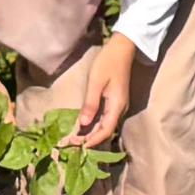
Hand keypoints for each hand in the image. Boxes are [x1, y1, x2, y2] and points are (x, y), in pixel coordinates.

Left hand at [65, 33, 139, 148]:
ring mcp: (119, 105)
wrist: (122, 48)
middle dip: (90, 139)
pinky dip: (95, 124)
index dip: (92, 140)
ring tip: (76, 137)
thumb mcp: (96, 82)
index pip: (105, 130)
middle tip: (72, 143)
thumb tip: (83, 124)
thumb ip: (90, 103)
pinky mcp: (115, 101)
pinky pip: (106, 118)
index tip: (78, 146)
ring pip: (106, 125)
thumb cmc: (108, 62)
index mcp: (117, 105)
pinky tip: (84, 125)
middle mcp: (120, 108)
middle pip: (106, 130)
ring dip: (92, 132)